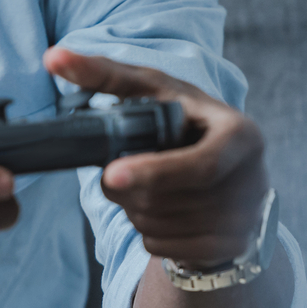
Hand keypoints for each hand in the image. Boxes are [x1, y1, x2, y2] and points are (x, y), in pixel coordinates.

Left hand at [42, 46, 268, 267]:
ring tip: (138, 191)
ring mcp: (244, 219)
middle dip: (130, 192)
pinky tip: (155, 212)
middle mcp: (252, 180)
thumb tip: (54, 58)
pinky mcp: (230, 247)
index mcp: (240, 134)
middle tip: (112, 177)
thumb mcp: (153, 92)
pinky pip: (169, 249)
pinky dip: (149, 233)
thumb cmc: (182, 121)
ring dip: (136, 212)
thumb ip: (105, 74)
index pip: (201, 166)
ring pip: (167, 227)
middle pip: (174, 200)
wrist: (224, 170)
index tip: (111, 174)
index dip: (155, 172)